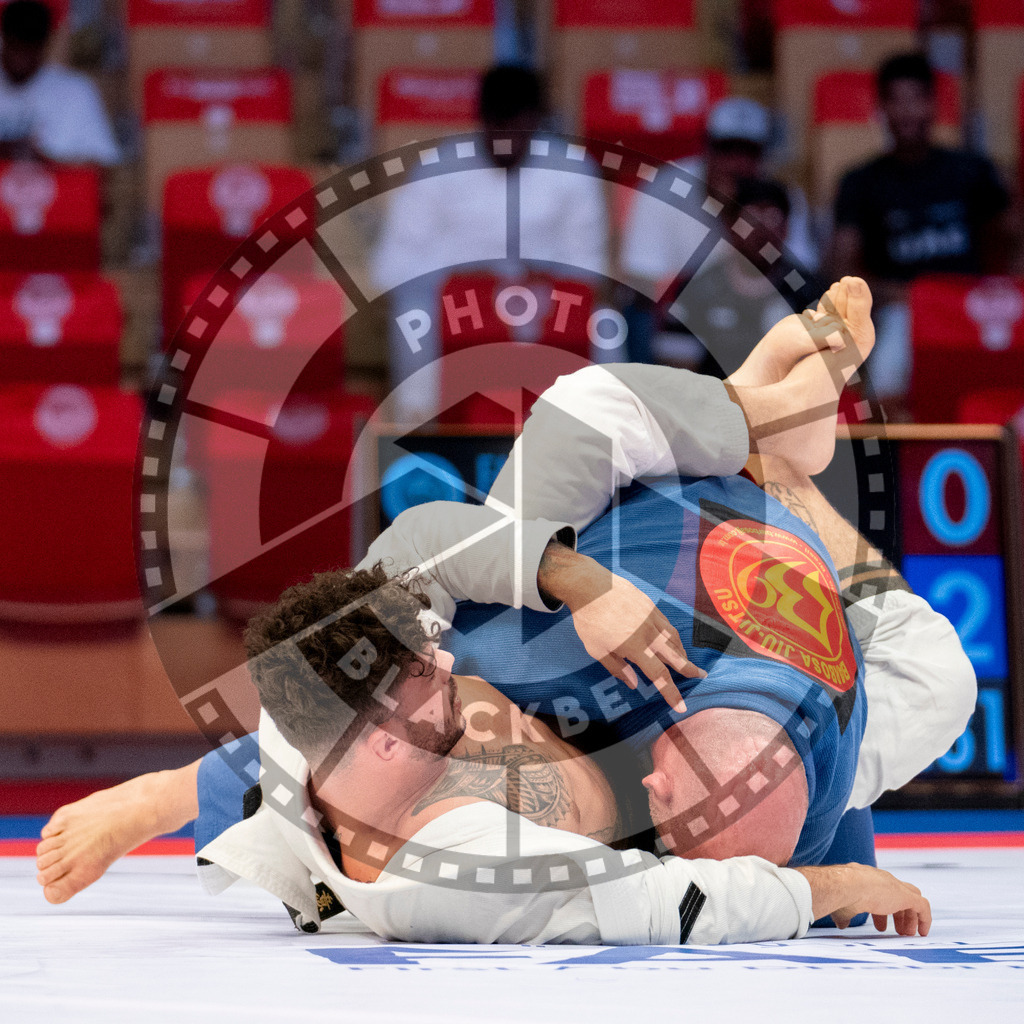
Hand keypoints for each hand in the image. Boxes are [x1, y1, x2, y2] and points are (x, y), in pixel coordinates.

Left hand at [539, 543, 704, 711]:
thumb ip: (617, 668)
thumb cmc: (590, 620)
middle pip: (675, 655)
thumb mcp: (598, 650)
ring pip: (673, 638)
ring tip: (685, 661)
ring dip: (682, 652)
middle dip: (689, 668)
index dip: (671, 693)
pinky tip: (671, 639)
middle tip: (702, 676)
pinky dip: (672, 635)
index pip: (659, 675)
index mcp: (636, 648)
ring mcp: (652, 617)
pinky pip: (667, 624)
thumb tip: (634, 684)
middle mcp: (649, 633)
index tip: (681, 707)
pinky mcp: (651, 605)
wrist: (590, 586)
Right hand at [798, 863, 931, 936]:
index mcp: (867, 880)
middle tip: (898, 930)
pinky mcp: (905, 896)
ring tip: (907, 934)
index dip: (881, 911)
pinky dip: (924, 919)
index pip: (880, 893)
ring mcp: (894, 886)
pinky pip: (922, 906)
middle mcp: (882, 880)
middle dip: (899, 913)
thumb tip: (842, 924)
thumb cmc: (840, 895)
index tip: (880, 926)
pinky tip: (922, 933)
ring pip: (912, 898)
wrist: (847, 885)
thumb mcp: (842, 907)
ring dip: (910, 917)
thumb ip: (845, 916)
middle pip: (898, 894)